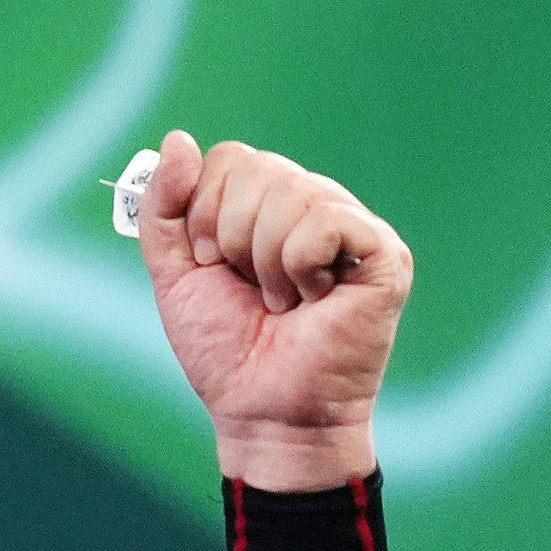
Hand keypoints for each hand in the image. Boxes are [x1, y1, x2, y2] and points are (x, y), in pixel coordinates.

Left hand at [137, 131, 412, 490]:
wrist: (261, 411)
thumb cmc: (225, 350)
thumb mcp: (176, 272)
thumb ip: (166, 207)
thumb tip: (177, 139)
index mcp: (269, 206)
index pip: (230, 157)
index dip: (204, 210)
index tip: (210, 263)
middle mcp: (315, 205)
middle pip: (257, 166)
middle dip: (229, 235)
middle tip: (249, 288)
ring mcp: (353, 228)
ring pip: (291, 192)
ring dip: (265, 261)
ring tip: (283, 301)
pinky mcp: (384, 255)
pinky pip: (326, 221)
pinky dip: (299, 266)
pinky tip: (313, 300)